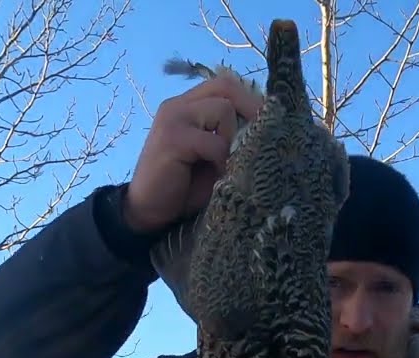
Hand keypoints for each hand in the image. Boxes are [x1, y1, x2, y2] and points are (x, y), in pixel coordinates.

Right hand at [123, 74, 263, 232]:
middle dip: (251, 109)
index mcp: (189, 105)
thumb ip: (233, 137)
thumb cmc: (185, 186)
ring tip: (226, 163)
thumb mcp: (215, 157)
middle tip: (262, 136)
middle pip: (225, 86)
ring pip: (223, 109)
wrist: (149, 211)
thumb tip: (269, 129)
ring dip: (233, 138)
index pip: (226, 85)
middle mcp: (179, 104)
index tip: (269, 123)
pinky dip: (222, 160)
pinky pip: (214, 141)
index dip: (251, 100)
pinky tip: (217, 175)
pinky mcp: (172, 137)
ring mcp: (173, 117)